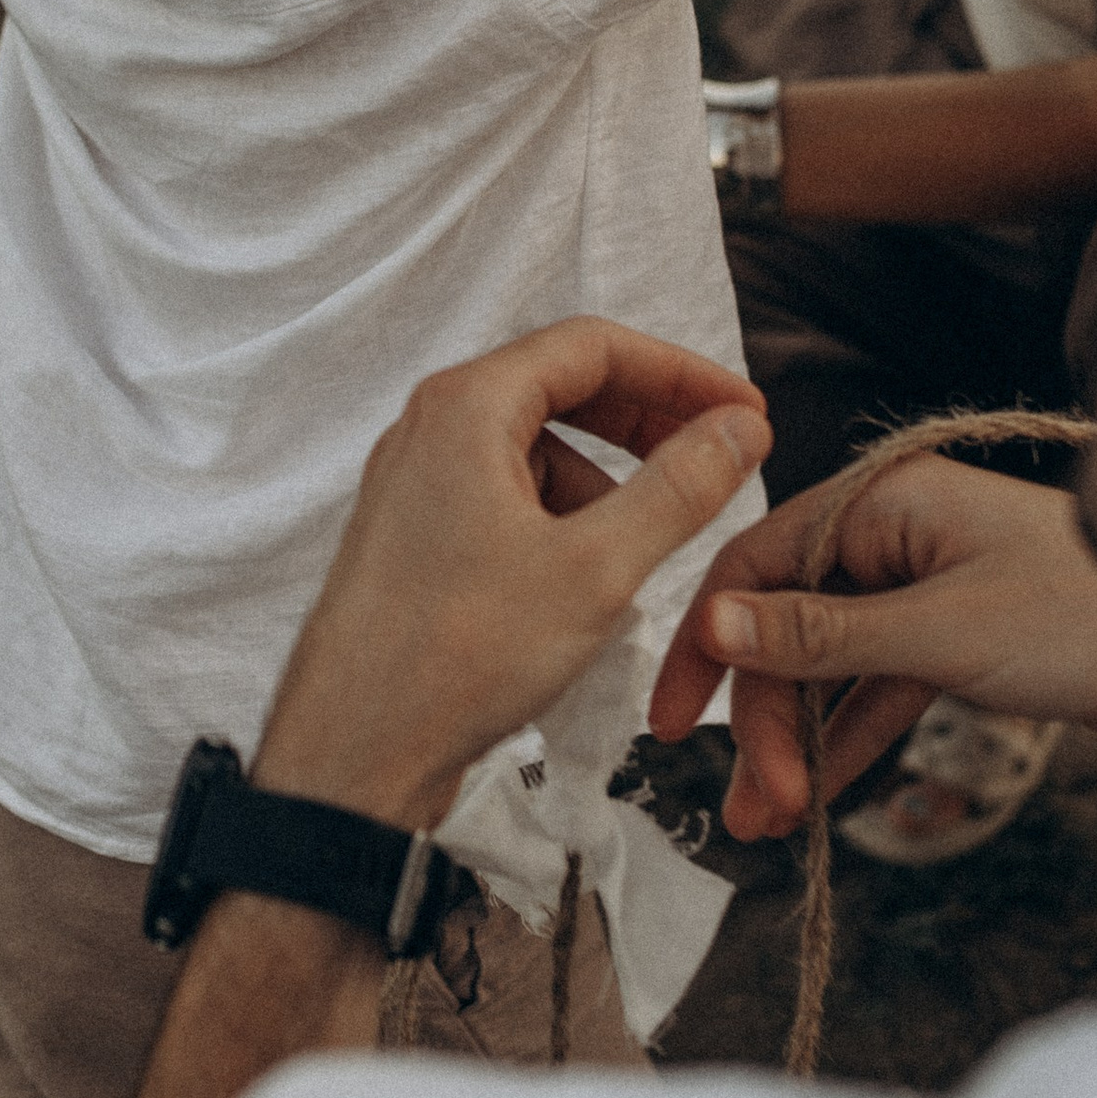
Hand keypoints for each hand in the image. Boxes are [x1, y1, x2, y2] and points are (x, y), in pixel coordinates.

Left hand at [254, 319, 768, 829]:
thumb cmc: (457, 656)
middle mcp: (431, 431)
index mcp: (466, 407)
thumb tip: (738, 429)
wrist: (354, 751)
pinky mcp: (416, 540)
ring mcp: (417, 485)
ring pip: (536, 453)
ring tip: (650, 545)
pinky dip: (561, 524)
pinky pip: (506, 503)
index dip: (680, 372)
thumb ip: (678, 488)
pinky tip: (590, 585)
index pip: (592, 346)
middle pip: (562, 390)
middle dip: (647, 422)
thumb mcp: (597, 567)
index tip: (742, 409)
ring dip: (605, 483)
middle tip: (716, 458)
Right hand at [647, 458, 1096, 841]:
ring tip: (769, 824)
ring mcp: (927, 585)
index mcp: (884, 500)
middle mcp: (896, 532)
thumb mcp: (942, 633)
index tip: (670, 724)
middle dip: (767, 720)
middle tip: (756, 807)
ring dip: (799, 742)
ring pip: (831, 666)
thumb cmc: (1091, 621)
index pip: (757, 564)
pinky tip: (819, 796)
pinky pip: (878, 687)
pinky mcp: (959, 637)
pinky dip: (849, 739)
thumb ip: (823, 636)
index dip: (707, 645)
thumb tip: (713, 622)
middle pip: (789, 626)